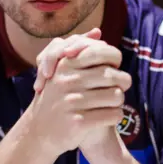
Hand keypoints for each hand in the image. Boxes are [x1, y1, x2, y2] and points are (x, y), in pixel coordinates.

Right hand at [25, 29, 132, 156]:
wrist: (40, 131)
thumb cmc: (60, 96)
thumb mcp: (66, 71)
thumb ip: (82, 50)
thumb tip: (97, 32)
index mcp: (66, 64)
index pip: (104, 52)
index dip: (115, 59)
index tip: (113, 68)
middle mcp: (67, 80)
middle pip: (114, 75)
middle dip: (122, 82)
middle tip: (120, 87)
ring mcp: (72, 101)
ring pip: (116, 96)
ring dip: (119, 101)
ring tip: (114, 103)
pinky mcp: (78, 122)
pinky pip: (113, 115)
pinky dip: (116, 116)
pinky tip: (111, 116)